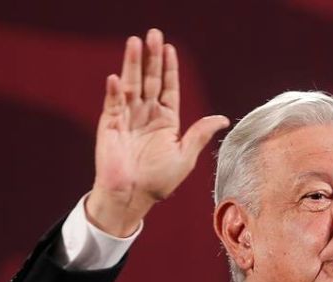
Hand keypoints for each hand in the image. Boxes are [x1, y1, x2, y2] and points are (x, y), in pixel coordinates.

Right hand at [88, 28, 228, 235]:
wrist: (133, 197)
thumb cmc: (159, 181)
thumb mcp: (185, 156)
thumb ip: (200, 135)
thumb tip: (222, 118)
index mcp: (166, 121)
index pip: (168, 88)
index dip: (169, 68)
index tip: (170, 47)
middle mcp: (146, 115)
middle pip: (150, 80)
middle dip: (151, 58)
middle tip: (153, 34)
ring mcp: (127, 118)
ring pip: (131, 86)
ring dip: (132, 65)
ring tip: (134, 43)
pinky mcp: (110, 126)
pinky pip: (113, 105)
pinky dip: (115, 92)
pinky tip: (117, 78)